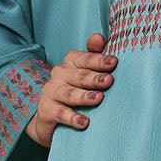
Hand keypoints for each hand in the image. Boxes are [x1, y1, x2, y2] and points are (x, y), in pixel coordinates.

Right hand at [25, 33, 115, 147]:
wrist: (50, 117)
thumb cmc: (75, 90)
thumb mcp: (84, 72)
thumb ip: (94, 55)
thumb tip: (99, 37)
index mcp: (70, 63)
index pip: (83, 58)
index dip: (98, 59)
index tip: (113, 62)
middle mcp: (59, 75)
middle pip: (78, 75)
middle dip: (94, 78)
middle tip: (109, 80)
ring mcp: (51, 92)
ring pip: (69, 94)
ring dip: (84, 96)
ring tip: (98, 99)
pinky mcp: (47, 110)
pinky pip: (60, 113)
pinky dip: (72, 118)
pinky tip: (84, 123)